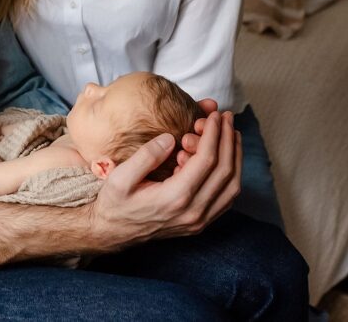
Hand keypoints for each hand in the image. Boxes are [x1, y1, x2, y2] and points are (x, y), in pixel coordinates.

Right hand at [86, 110, 241, 250]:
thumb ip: (146, 157)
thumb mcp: (120, 177)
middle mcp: (192, 212)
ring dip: (235, 156)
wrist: (112, 232)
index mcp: (174, 198)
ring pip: (232, 187)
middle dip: (228, 139)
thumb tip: (170, 138)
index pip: (206, 161)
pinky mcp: (200, 223)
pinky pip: (226, 198)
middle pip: (225, 171)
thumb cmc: (114, 203)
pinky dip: (232, 175)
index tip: (213, 115)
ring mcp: (199, 221)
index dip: (213, 134)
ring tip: (230, 132)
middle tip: (226, 117)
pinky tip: (227, 157)